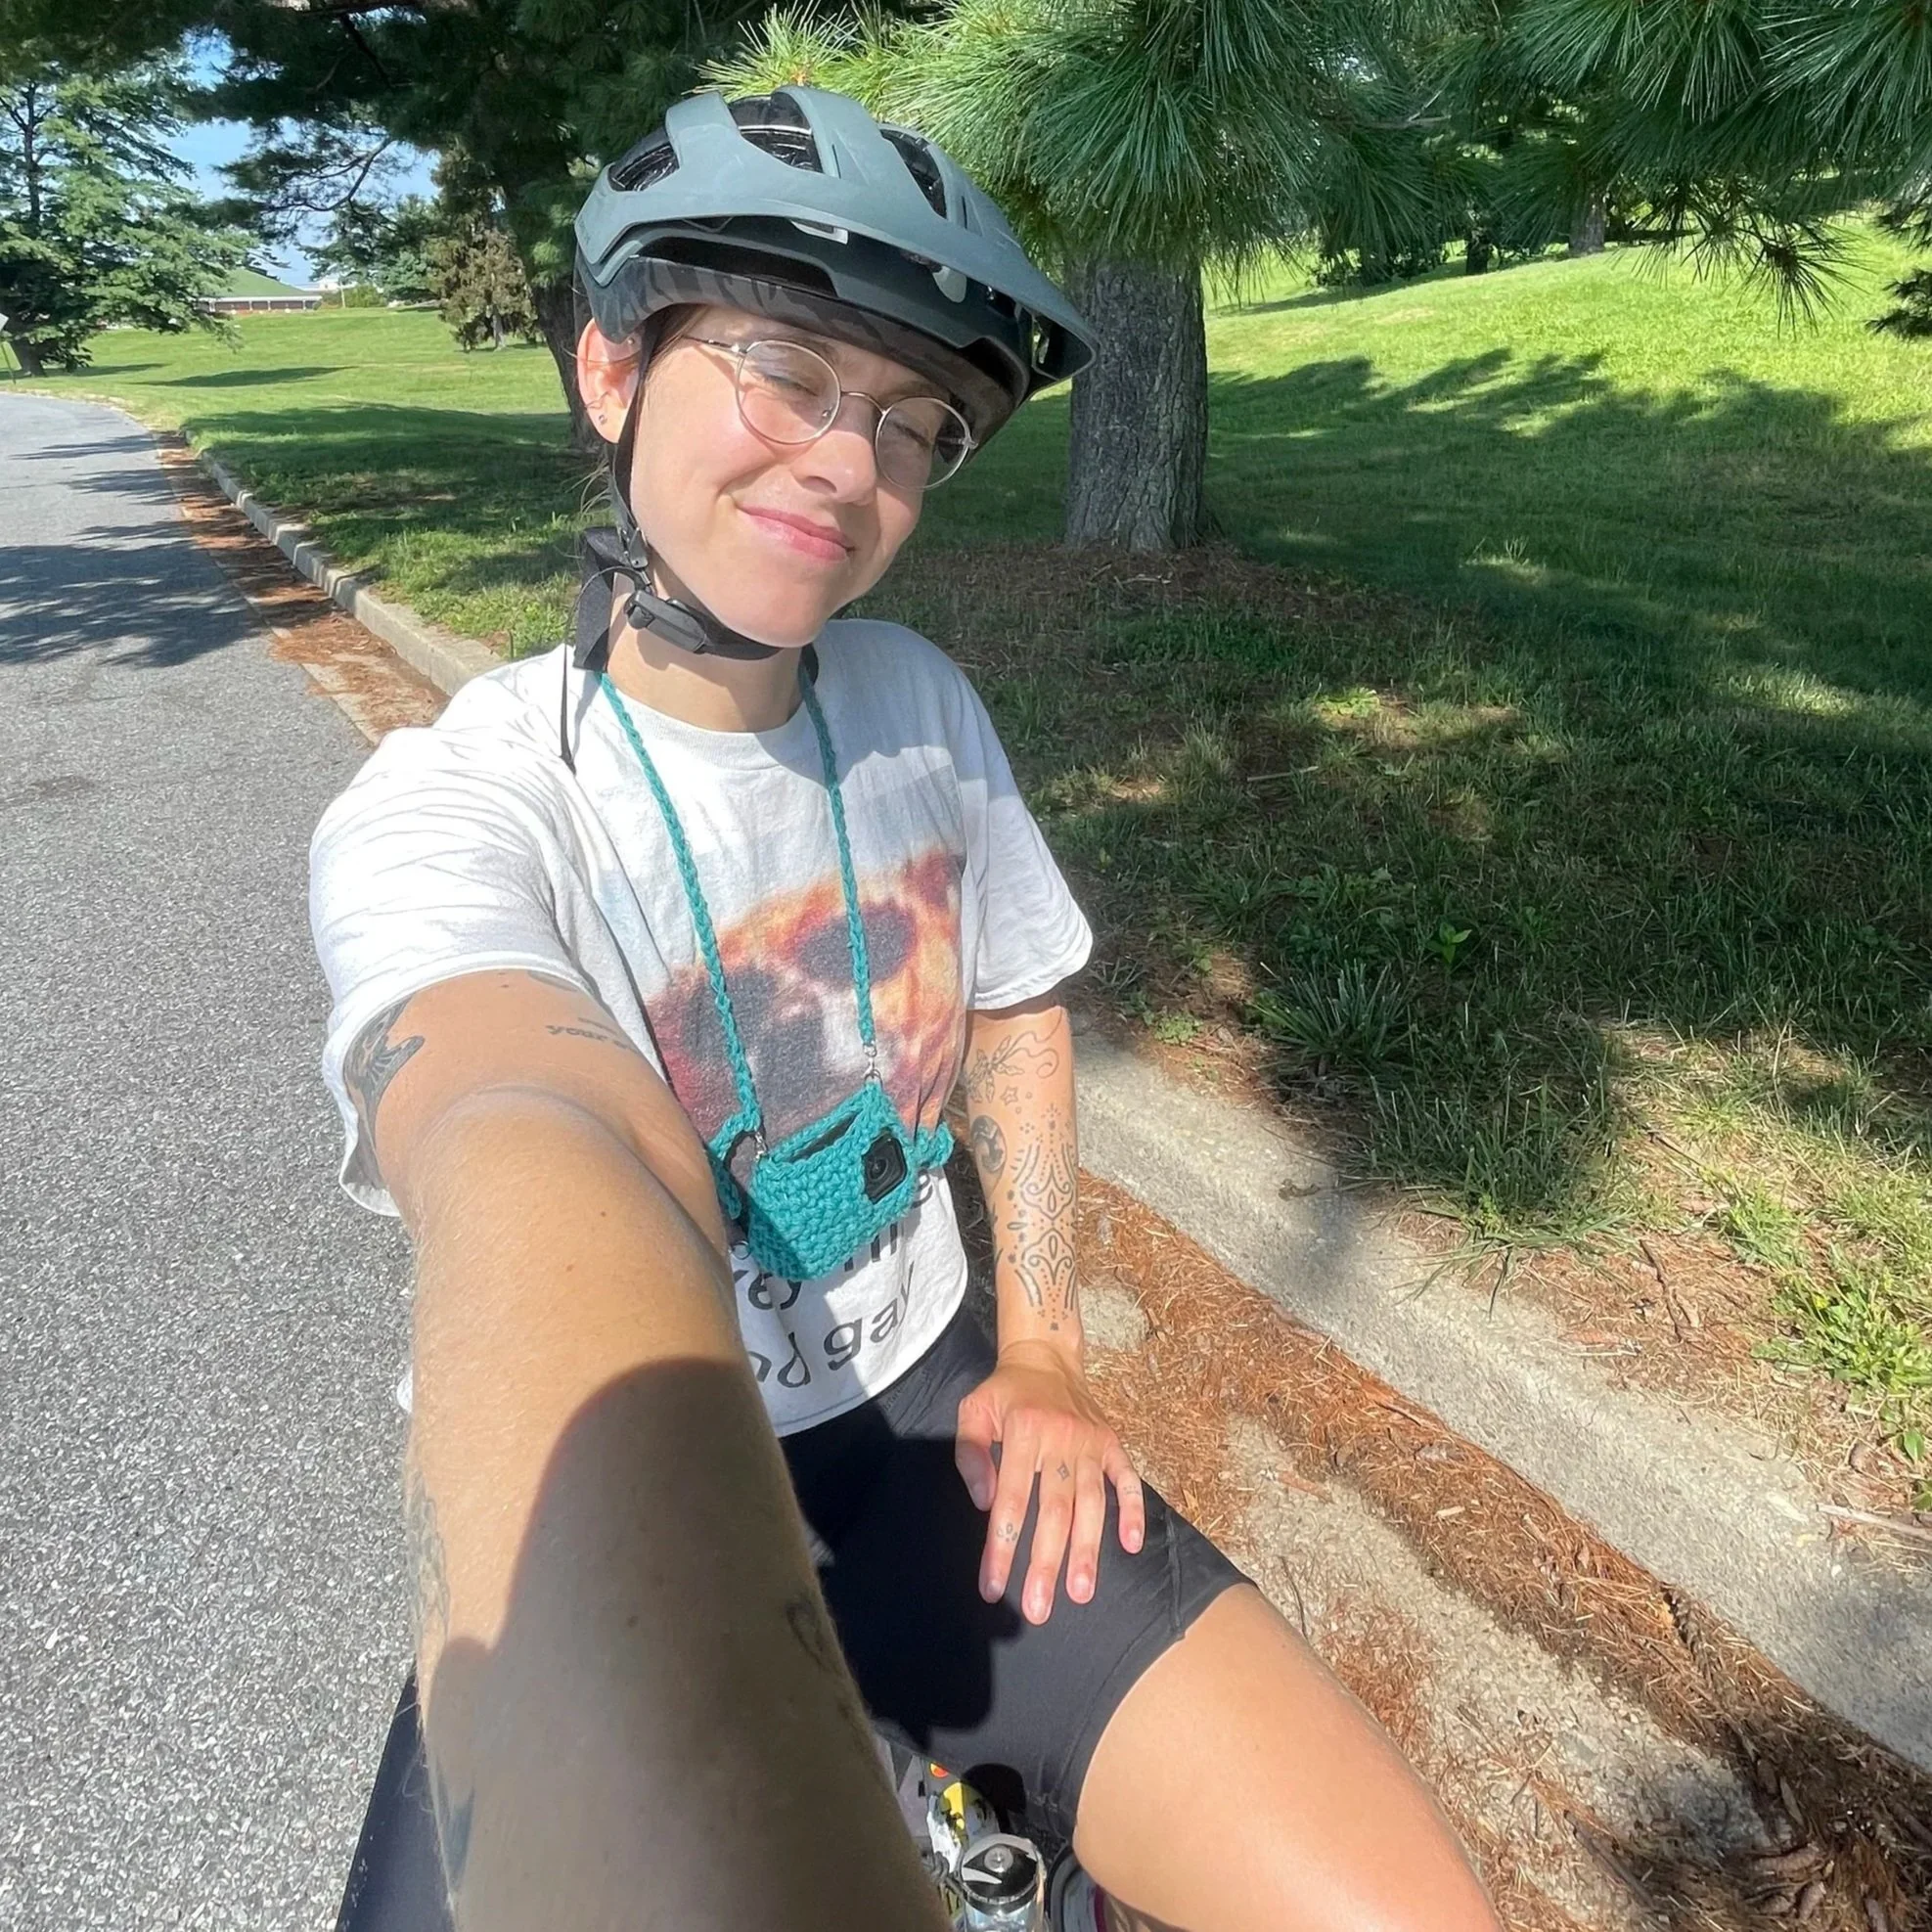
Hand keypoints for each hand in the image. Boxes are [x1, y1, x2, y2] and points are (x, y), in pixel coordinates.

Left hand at [955, 1341, 1145, 1624]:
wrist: (1046, 1356)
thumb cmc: (1003, 1392)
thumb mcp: (972, 1411)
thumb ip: (970, 1454)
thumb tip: (983, 1503)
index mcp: (1023, 1432)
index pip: (1010, 1502)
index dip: (1001, 1548)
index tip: (992, 1587)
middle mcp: (1061, 1439)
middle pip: (1054, 1511)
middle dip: (1045, 1564)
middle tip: (1039, 1609)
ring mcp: (1091, 1442)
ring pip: (1091, 1504)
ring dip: (1087, 1550)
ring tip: (1081, 1592)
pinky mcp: (1112, 1443)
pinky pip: (1128, 1480)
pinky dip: (1133, 1511)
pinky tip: (1130, 1545)